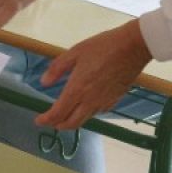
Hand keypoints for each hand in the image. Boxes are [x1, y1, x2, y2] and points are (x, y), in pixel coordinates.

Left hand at [34, 21, 151, 129]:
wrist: (132, 48)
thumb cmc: (102, 47)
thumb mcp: (75, 52)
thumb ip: (57, 69)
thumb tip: (44, 82)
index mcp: (77, 89)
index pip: (58, 113)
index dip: (46, 120)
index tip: (38, 120)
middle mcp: (90, 101)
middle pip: (71, 124)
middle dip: (58, 125)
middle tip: (50, 121)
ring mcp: (104, 103)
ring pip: (85, 120)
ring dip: (72, 120)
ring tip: (66, 114)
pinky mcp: (115, 101)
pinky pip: (97, 113)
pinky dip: (87, 113)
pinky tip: (85, 105)